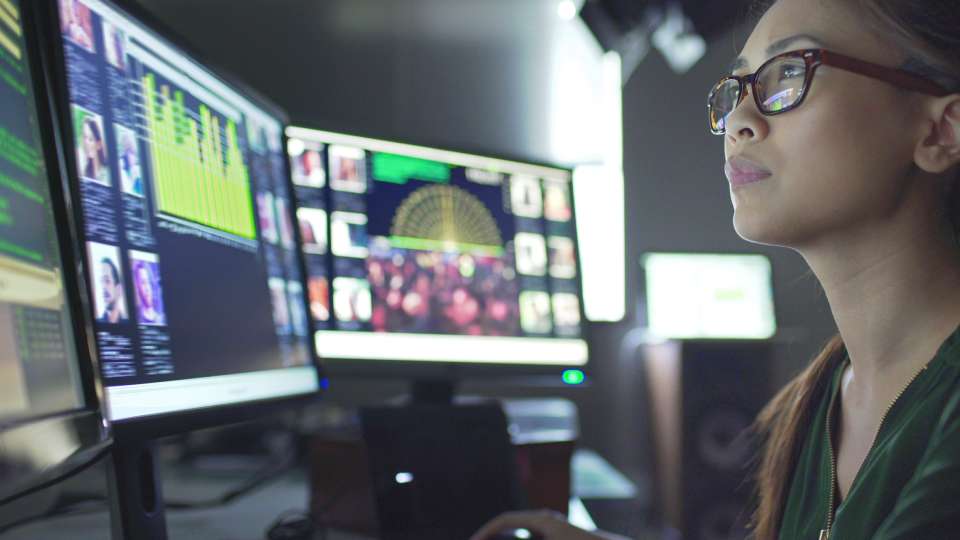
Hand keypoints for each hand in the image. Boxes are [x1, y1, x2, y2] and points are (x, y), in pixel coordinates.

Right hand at [470, 510, 627, 539]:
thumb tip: (500, 528)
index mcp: (541, 520)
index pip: (504, 520)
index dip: (486, 531)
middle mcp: (545, 520)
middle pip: (509, 526)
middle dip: (492, 536)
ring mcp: (551, 528)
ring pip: (520, 533)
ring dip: (506, 539)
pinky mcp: (555, 536)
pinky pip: (530, 538)